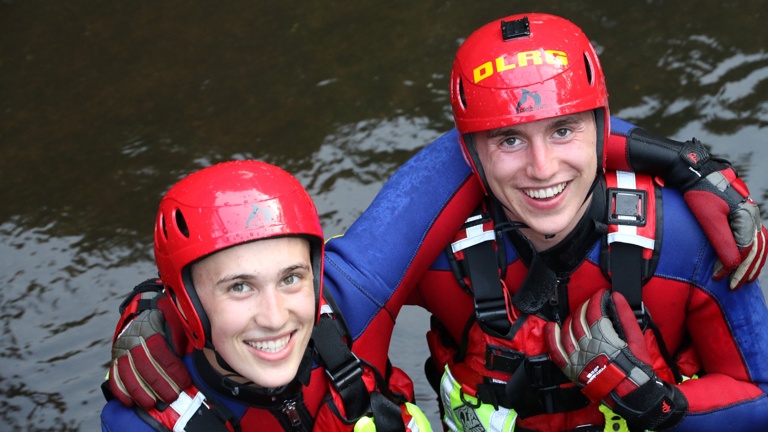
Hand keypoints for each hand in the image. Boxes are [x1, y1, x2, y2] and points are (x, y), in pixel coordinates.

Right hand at [109, 292, 190, 409]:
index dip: (172, 369)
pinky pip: (115, 375)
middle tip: (172, 397)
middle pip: (144, 365)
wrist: (143, 306)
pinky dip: (121, 390)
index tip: (184, 382)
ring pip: (128, 373)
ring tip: (151, 403)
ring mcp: (121, 348)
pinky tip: (129, 402)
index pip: (160, 351)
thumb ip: (180, 335)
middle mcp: (132, 338)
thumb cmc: (165, 316)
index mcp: (149, 327)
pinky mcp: (115, 356)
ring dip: (140, 391)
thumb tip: (186, 354)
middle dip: (159, 384)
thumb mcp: (176, 319)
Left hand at [545, 289, 686, 430]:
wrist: (630, 393)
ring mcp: (576, 357)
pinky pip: (556, 350)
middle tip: (591, 303)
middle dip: (585, 306)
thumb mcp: (637, 339)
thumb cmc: (635, 367)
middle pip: (579, 319)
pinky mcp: (571, 368)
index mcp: (603, 338)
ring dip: (572, 318)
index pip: (593, 311)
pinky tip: (551, 326)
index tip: (601, 294)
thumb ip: (625, 316)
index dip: (596, 299)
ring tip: (578, 314)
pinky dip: (551, 337)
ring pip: (567, 330)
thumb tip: (616, 297)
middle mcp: (587, 346)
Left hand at [666, 139, 766, 288]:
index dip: (733, 267)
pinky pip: (754, 233)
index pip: (744, 250)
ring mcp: (749, 211)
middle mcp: (752, 214)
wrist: (694, 172)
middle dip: (746, 269)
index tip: (720, 278)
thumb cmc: (699, 193)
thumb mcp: (708, 219)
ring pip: (759, 241)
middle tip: (736, 285)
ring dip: (753, 261)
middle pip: (756, 248)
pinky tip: (747, 257)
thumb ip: (722, 242)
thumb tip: (732, 264)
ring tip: (746, 277)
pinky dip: (754, 248)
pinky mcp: (742, 210)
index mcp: (746, 217)